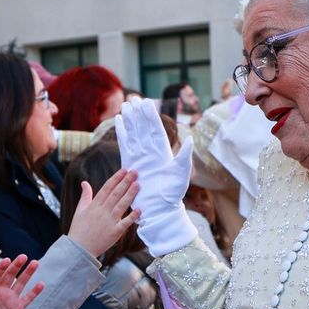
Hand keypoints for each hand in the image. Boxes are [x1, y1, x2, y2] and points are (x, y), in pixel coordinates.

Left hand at [0, 255, 42, 308]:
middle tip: (24, 257)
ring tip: (35, 263)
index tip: (7, 260)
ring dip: (28, 273)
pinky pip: (28, 298)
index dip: (2, 267)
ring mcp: (10, 299)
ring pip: (21, 283)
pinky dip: (34, 292)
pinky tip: (41, 284)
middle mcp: (1, 292)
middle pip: (10, 275)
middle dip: (17, 265)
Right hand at [66, 169, 140, 257]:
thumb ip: (85, 195)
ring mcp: (109, 222)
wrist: (79, 249)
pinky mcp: (115, 233)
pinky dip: (132, 216)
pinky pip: (125, 223)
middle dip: (126, 182)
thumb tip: (84, 182)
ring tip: (138, 184)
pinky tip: (140, 209)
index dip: (116, 178)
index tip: (124, 170)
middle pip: (116, 194)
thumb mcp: (79, 210)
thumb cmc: (79, 229)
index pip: (107, 188)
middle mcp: (102, 211)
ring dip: (130, 194)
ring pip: (121, 205)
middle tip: (135, 172)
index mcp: (94, 205)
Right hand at [115, 98, 194, 256]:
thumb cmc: (173, 193)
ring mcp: (140, 157)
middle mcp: (151, 152)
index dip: (151, 116)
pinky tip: (118, 121)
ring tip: (125, 106)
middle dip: (138, 114)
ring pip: (133, 133)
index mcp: (164, 151)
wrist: (159, 209)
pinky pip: (124, 144)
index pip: (156, 129)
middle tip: (133, 99)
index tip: (146, 103)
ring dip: (129, 120)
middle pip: (143, 128)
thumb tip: (190, 139)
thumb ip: (184, 156)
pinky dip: (121, 133)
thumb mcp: (181, 173)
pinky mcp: (130, 163)